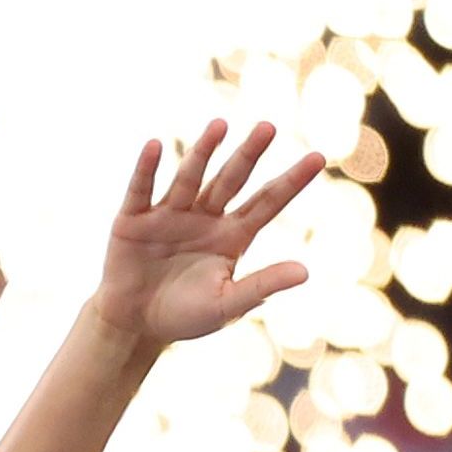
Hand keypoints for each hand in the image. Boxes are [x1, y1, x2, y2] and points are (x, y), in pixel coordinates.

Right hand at [88, 118, 316, 349]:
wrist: (134, 326)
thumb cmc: (185, 316)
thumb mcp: (226, 304)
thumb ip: (262, 285)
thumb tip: (306, 272)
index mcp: (232, 235)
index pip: (267, 202)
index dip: (292, 181)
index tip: (317, 157)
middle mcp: (204, 217)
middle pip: (231, 180)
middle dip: (249, 154)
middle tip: (269, 127)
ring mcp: (170, 215)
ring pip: (190, 178)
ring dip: (204, 152)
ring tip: (219, 125)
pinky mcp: (134, 220)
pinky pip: (142, 190)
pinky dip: (147, 169)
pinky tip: (156, 146)